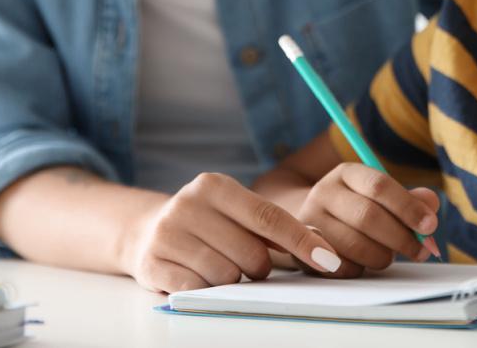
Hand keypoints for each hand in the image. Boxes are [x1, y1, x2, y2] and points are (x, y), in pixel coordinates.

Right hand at [120, 172, 342, 292]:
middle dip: (260, 267)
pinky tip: (200, 277)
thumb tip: (323, 247)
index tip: (329, 260)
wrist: (148, 231)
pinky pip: (199, 291)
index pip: (269, 217)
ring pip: (226, 276)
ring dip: (232, 280)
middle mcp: (188, 204)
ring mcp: (168, 234)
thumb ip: (277, 226)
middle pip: (250, 253)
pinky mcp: (153, 264)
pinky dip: (208, 291)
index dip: (301, 241)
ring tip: (220, 267)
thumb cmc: (209, 224)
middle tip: (248, 263)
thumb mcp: (238, 213)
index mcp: (215, 185)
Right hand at [294, 162, 439, 276]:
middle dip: (401, 237)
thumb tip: (430, 206)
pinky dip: (362, 269)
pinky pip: (342, 267)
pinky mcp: (304, 251)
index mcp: (346, 173)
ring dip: (382, 256)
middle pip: (368, 216)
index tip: (430, 225)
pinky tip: (365, 262)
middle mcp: (324, 192)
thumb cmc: (357, 209)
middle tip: (421, 250)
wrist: (310, 222)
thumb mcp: (380, 196)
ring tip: (390, 255)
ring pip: (355, 245)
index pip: (379, 185)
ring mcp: (310, 221)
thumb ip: (408, 199)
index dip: (408, 207)